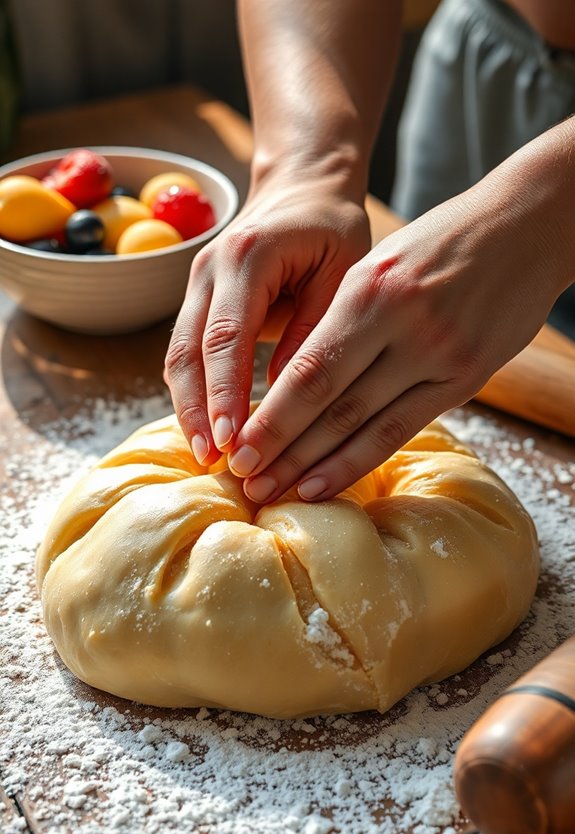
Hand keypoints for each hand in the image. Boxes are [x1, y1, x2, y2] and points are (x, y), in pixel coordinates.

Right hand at [165, 168, 370, 466]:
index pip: (226, 336)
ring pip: (178, 356)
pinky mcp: (198, 302)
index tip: (228, 439)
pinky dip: (192, 393)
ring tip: (205, 457)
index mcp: (247, 257)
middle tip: (211, 461)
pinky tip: (205, 430)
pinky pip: (186, 353)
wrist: (301, 187)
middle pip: (190, 351)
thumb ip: (316, 329)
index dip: (224, 392)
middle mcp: (209, 269)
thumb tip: (288, 396)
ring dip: (188, 408)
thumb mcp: (343, 270)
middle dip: (197, 411)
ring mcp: (197, 284)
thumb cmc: (332, 227)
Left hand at [227, 178, 563, 502]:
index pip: (308, 369)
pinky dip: (360, 459)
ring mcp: (439, 356)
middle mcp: (403, 325)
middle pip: (328, 403)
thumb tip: (291, 384)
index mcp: (370, 288)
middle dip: (280, 448)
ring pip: (363, 424)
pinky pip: (403, 428)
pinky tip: (325, 484)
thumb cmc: (441, 241)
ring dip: (313, 465)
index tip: (237, 448)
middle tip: (244, 482)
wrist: (527, 225)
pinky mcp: (467, 378)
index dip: (270, 417)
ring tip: (275, 493)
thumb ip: (341, 319)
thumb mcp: (380, 263)